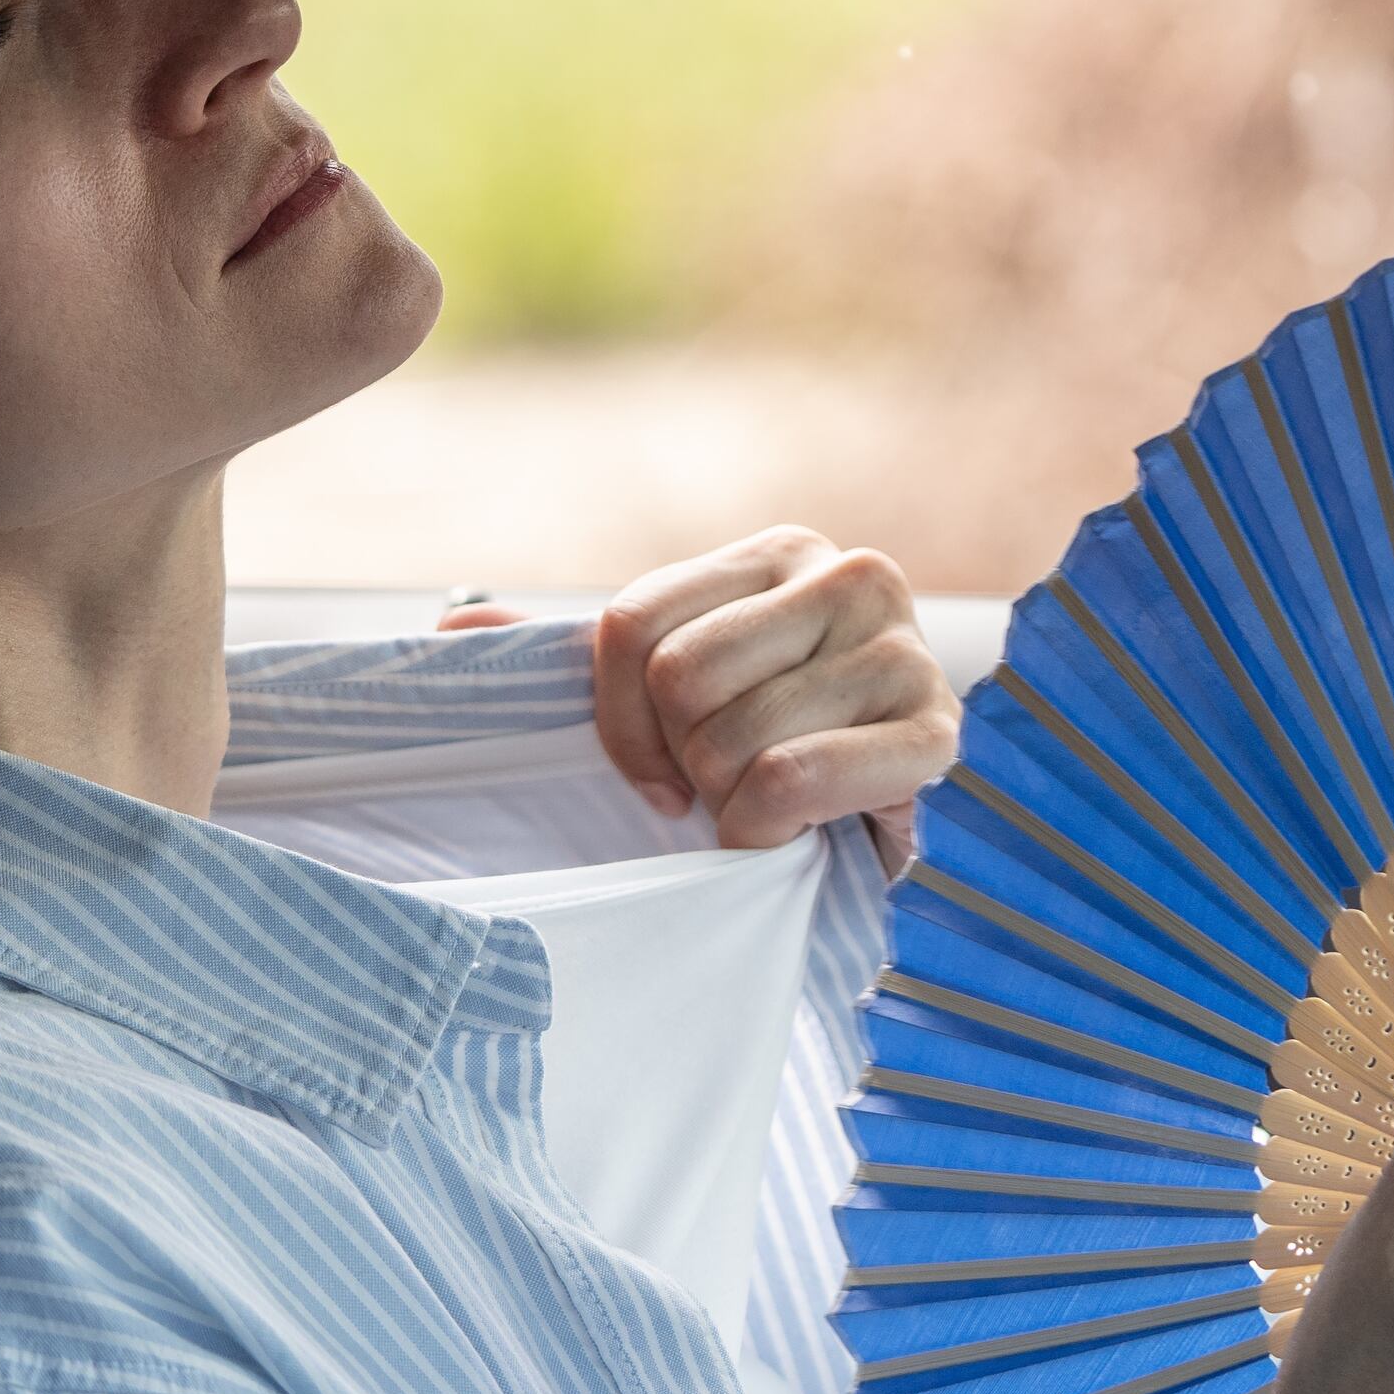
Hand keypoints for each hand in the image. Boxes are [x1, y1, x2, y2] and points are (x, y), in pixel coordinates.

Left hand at [589, 526, 957, 861]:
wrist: (893, 841)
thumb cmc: (777, 760)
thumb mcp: (680, 698)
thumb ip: (583, 660)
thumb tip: (457, 627)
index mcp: (780, 553)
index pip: (633, 625)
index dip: (617, 721)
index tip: (651, 776)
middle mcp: (852, 576)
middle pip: (682, 679)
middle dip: (688, 763)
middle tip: (731, 788)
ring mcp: (905, 649)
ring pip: (734, 737)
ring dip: (732, 807)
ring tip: (772, 810)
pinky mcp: (937, 732)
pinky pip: (790, 780)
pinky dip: (769, 830)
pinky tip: (799, 835)